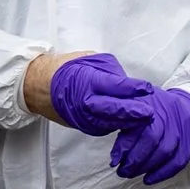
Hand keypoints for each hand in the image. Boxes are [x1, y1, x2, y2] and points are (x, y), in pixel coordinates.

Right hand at [34, 51, 157, 133]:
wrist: (39, 87)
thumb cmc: (67, 69)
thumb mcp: (89, 60)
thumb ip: (110, 73)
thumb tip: (130, 85)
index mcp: (85, 80)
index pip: (112, 86)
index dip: (131, 88)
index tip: (148, 88)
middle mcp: (84, 101)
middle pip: (112, 109)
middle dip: (132, 112)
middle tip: (150, 112)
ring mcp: (84, 118)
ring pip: (110, 123)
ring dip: (130, 123)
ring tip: (147, 120)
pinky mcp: (85, 127)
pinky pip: (105, 128)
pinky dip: (119, 126)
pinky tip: (134, 124)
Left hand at [110, 87, 189, 184]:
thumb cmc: (158, 108)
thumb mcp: (140, 103)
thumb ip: (125, 115)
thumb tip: (103, 128)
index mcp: (151, 105)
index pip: (138, 127)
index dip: (124, 146)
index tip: (114, 161)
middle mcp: (167, 116)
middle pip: (151, 140)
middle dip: (134, 160)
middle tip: (121, 171)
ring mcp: (180, 131)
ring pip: (164, 152)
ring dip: (145, 167)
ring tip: (130, 174)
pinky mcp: (189, 144)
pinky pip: (177, 162)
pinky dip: (162, 174)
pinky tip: (148, 180)